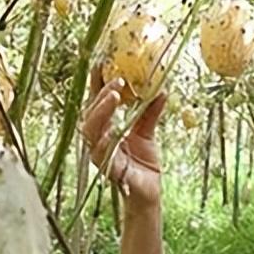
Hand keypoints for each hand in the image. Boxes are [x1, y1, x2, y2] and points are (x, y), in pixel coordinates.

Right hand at [80, 66, 166, 205]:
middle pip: (91, 111)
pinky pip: (100, 152)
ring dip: (101, 111)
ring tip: (114, 96)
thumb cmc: (143, 163)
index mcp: (105, 126)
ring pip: (91, 129)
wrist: (149, 192)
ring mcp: (99, 153)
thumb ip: (150, 111)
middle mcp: (98, 138)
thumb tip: (162, 89)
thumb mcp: (147, 131)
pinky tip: (111, 129)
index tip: (101, 61)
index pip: (97, 100)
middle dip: (101, 93)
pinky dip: (104, 139)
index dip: (96, 82)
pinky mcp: (107, 168)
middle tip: (118, 80)